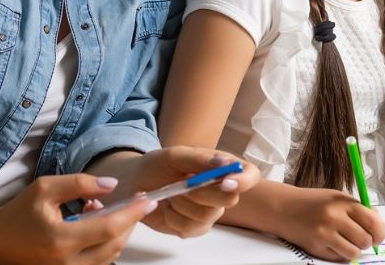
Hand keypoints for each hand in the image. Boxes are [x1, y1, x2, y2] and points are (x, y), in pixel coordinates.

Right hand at [0, 173, 155, 264]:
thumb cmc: (16, 212)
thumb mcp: (45, 188)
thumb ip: (80, 183)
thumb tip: (111, 185)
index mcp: (61, 239)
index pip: (109, 228)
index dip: (132, 213)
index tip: (148, 200)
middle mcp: (66, 263)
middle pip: (114, 245)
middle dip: (128, 223)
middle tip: (133, 202)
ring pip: (108, 257)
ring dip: (115, 234)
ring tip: (101, 210)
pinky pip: (97, 264)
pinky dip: (104, 246)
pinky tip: (94, 227)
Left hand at [130, 146, 259, 236]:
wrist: (135, 183)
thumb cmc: (156, 165)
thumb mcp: (174, 155)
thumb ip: (199, 159)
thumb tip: (224, 163)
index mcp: (222, 166)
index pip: (249, 174)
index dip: (243, 181)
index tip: (225, 182)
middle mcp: (220, 190)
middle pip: (230, 199)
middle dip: (201, 193)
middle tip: (181, 185)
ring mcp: (209, 211)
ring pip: (206, 216)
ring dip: (182, 205)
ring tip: (170, 194)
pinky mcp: (195, 227)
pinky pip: (191, 229)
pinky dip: (174, 219)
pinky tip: (168, 208)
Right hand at [275, 187, 384, 262]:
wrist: (283, 208)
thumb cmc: (313, 202)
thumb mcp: (337, 198)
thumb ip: (358, 209)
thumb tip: (380, 225)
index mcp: (342, 202)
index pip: (372, 221)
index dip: (380, 232)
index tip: (378, 235)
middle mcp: (333, 217)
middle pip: (365, 239)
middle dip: (368, 242)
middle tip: (363, 239)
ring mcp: (323, 234)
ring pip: (354, 252)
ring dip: (354, 249)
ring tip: (347, 241)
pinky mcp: (315, 248)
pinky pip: (339, 258)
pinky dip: (341, 254)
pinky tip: (334, 244)